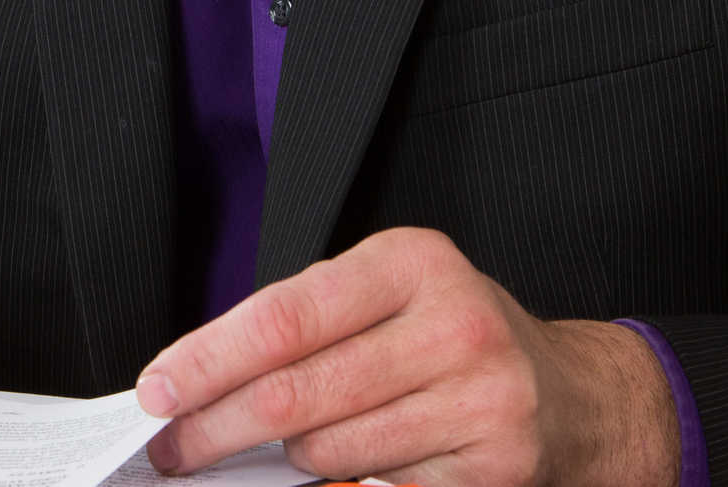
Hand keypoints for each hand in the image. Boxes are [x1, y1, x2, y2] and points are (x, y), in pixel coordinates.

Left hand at [134, 227, 677, 486]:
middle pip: (298, 393)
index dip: (208, 361)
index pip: (284, 317)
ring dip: (284, 462)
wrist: (569, 395)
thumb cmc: (450, 337)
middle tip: (172, 448)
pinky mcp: (493, 469)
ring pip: (330, 451)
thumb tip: (196, 380)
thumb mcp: (387, 296)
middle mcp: (453, 323)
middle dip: (216, 429)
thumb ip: (306, 324)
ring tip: (272, 452)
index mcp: (412, 263)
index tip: (157, 391)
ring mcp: (479, 399)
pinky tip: (338, 474)